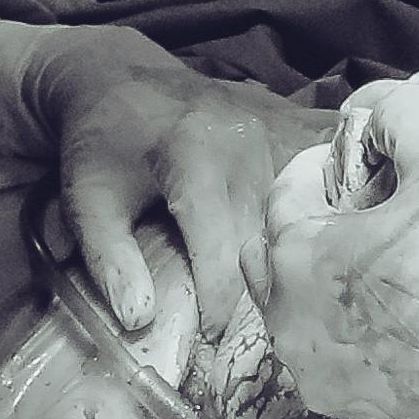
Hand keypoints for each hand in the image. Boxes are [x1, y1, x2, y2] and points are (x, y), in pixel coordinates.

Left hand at [17, 26, 320, 338]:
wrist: (120, 75)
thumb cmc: (102, 144)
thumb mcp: (88, 201)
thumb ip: (109, 260)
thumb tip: (139, 321)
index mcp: (196, 161)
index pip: (223, 256)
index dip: (219, 309)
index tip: (210, 343)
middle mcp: (249, 143)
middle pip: (273, 238)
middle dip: (265, 288)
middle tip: (251, 328)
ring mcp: (279, 129)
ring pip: (308, 209)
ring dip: (302, 249)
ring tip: (290, 287)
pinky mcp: (294, 124)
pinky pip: (329, 170)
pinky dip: (330, 201)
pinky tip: (329, 231)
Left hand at [261, 81, 418, 418]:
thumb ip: (402, 111)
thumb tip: (375, 108)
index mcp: (298, 258)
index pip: (288, 189)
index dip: (332, 163)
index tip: (372, 162)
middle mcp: (290, 325)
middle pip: (275, 258)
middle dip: (311, 227)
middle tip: (372, 214)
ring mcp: (319, 378)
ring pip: (302, 313)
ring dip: (331, 284)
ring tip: (392, 266)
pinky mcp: (355, 415)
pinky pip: (337, 361)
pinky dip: (357, 335)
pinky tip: (409, 319)